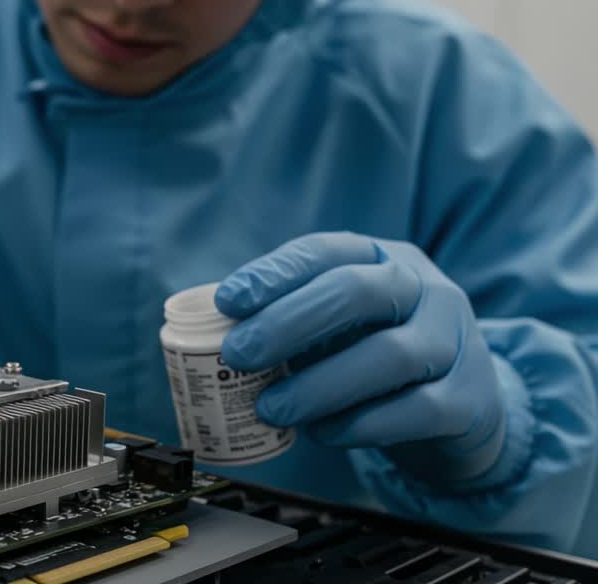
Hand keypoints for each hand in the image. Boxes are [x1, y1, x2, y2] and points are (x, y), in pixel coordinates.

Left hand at [216, 232, 506, 483]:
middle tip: (238, 354)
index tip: (227, 301)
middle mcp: (426, 289)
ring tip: (271, 408)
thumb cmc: (379, 353)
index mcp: (383, 258)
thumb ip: (292, 319)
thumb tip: (216, 331)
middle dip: (287, 322)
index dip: (273, 274)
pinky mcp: (468, 399)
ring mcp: (455, 341)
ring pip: (390, 354)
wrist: (465, 405)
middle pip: (356, 292)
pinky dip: (360, 423)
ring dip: (318, 384)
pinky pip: (415, 409)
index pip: (323, 252)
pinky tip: (321, 432)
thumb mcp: (341, 323)